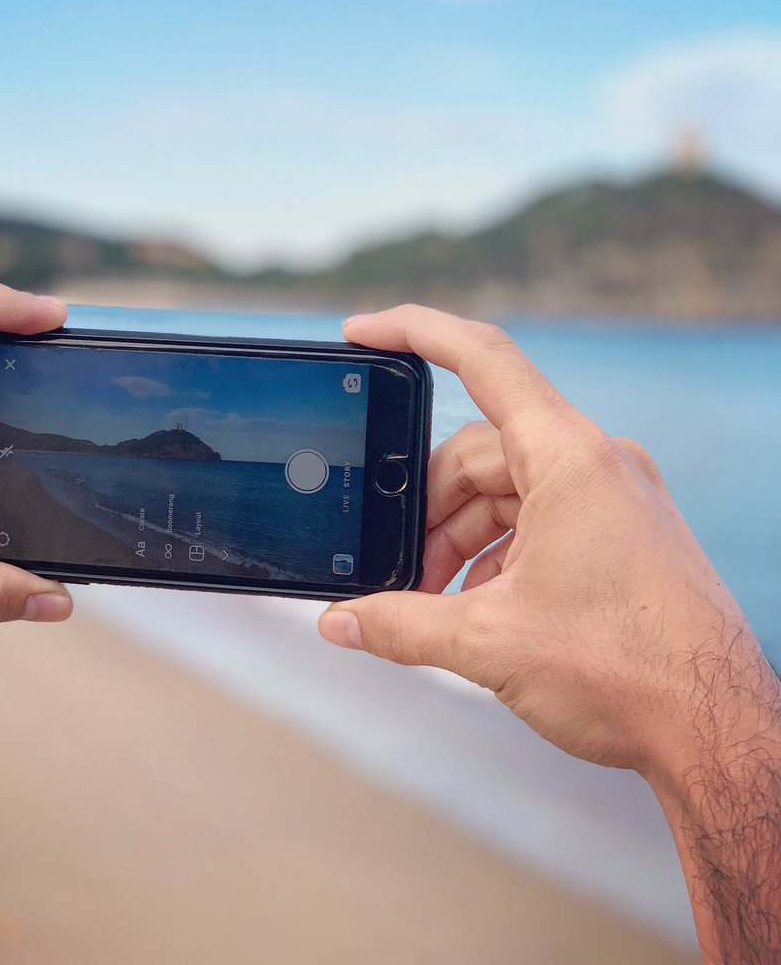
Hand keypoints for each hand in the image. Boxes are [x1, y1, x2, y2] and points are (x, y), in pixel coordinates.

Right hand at [319, 305, 776, 782]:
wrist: (717, 728)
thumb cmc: (631, 672)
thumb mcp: (490, 643)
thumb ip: (400, 624)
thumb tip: (341, 623)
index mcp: (568, 457)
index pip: (482, 359)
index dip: (413, 331)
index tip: (363, 332)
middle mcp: (595, 462)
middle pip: (480, 450)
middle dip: (428, 509)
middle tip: (401, 571)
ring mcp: (613, 495)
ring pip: (508, 489)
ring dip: (461, 539)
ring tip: (436, 603)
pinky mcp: (621, 530)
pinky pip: (540, 517)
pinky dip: (498, 553)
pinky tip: (479, 607)